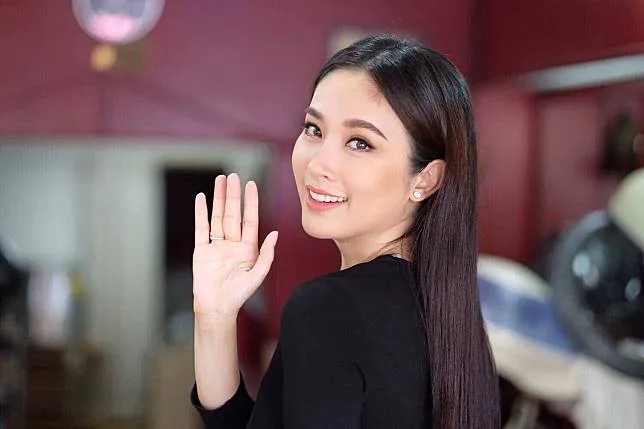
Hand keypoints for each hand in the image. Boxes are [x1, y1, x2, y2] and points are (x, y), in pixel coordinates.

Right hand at [192, 173, 277, 322]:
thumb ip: (266, 255)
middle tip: (234, 176)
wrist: (216, 308)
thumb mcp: (257, 275)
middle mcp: (232, 243)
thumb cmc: (238, 295)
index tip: (251, 185)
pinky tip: (201, 199)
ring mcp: (216, 245)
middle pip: (233, 214)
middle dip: (233, 195)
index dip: (251, 202)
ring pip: (218, 216)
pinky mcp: (201, 251)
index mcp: (247, 248)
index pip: (250, 219)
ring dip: (218, 199)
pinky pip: (201, 228)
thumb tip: (275, 234)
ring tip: (220, 181)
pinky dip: (200, 213)